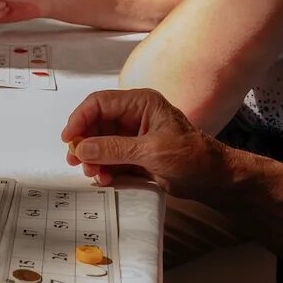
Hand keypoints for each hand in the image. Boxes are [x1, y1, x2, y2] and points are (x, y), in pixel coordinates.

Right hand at [59, 88, 225, 199]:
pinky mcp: (135, 155)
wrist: (213, 179)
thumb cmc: (192, 156)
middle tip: (76, 160)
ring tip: (94, 174)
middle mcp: (134, 116)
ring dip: (93, 158)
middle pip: (96, 123)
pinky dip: (104, 168)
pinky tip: (105, 179)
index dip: (80, 118)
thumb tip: (83, 148)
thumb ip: (114, 148)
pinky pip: (110, 158)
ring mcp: (133, 136)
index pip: (100, 103)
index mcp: (141, 103)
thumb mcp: (151, 151)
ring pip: (100, 143)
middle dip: (85, 143)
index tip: (69, 138)